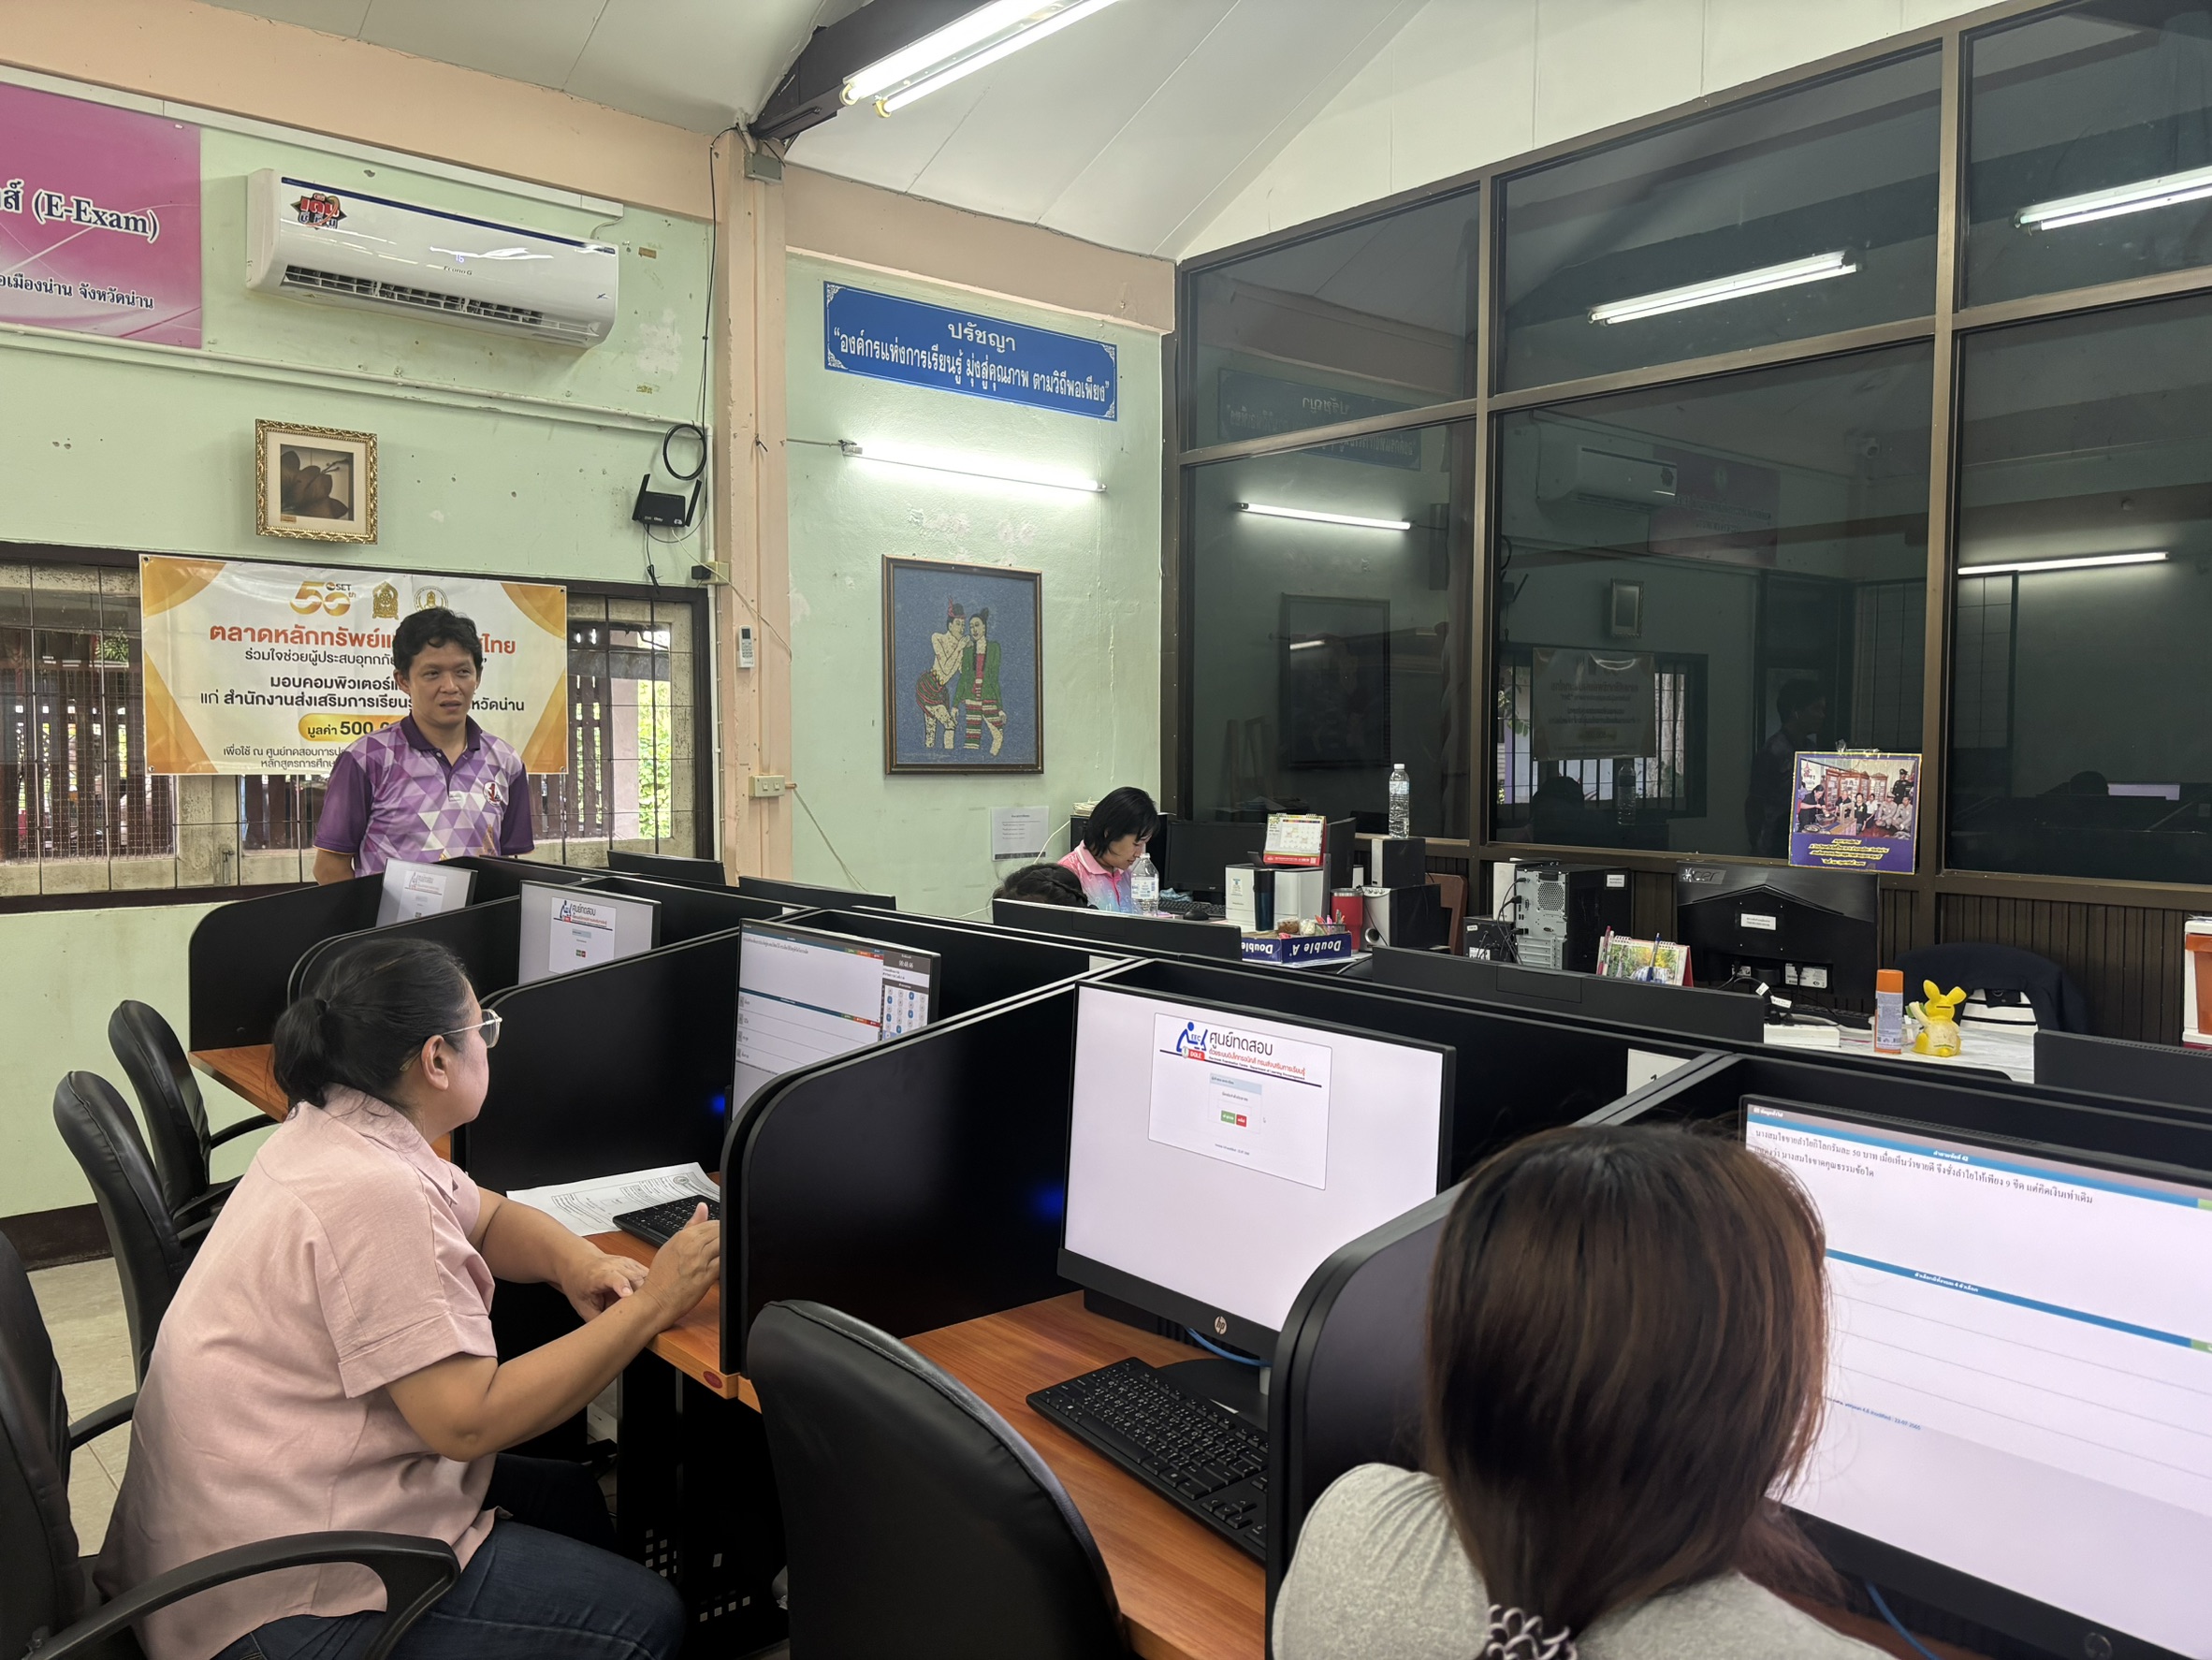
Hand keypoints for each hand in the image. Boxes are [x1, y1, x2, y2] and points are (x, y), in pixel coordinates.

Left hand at [559, 1249, 649, 1321]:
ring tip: (649, 1309)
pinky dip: (652, 1288)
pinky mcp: (634, 1264)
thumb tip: (612, 1334)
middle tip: (643, 1315)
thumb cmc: (580, 1285)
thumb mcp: (582, 1307)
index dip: (621, 1285)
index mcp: (597, 1275)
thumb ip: (598, 1320)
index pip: (612, 1277)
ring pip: (645, 1277)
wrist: (580, 1264)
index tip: (628, 1296)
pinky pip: (648, 1276)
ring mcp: (626, 1263)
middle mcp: (614, 1265)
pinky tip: (650, 1299)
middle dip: (641, 1296)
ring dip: (650, 1293)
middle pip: (634, 1279)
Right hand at [637, 1205, 720, 1329]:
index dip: (719, 1227)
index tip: (720, 1233)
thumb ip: (690, 1225)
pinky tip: (728, 1262)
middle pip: (719, 1232)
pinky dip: (728, 1260)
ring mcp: (700, 1261)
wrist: (656, 1300)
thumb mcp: (672, 1245)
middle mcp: (692, 1247)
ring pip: (723, 1244)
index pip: (710, 1223)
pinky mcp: (706, 1276)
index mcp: (683, 1237)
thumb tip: (702, 1207)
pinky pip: (724, 1262)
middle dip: (725, 1236)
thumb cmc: (661, 1276)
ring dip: (727, 1247)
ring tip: (726, 1253)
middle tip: (725, 1244)